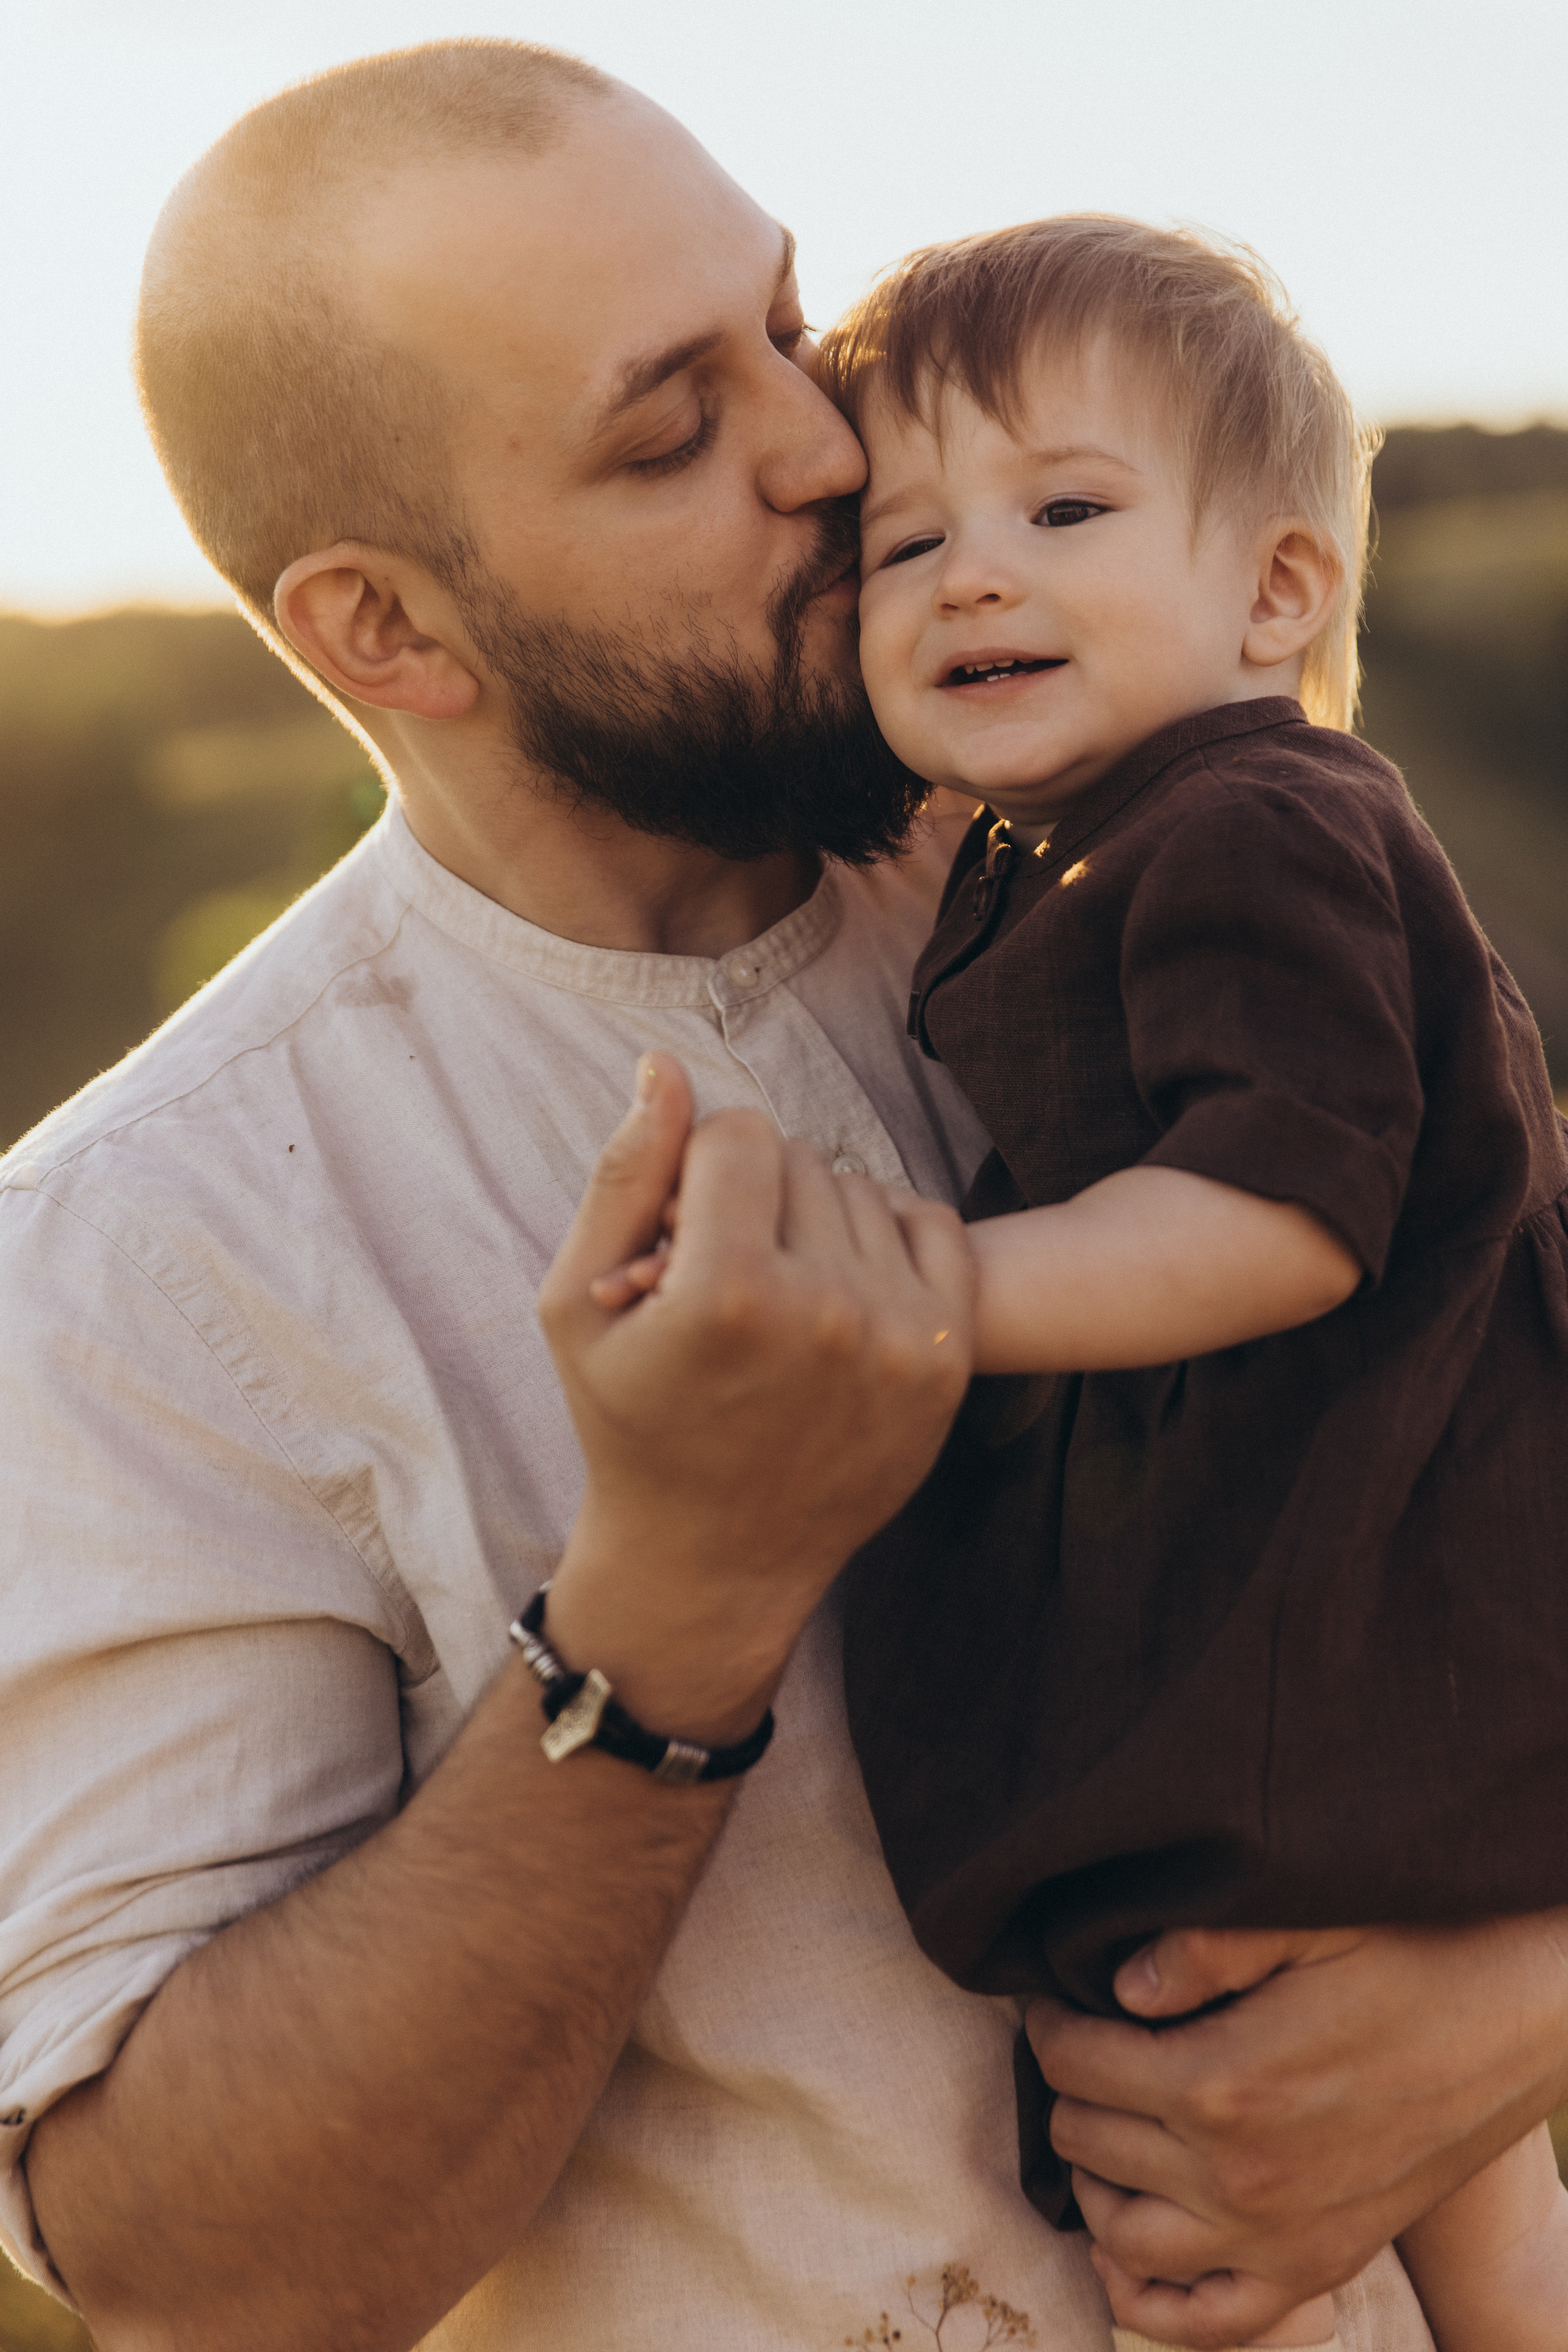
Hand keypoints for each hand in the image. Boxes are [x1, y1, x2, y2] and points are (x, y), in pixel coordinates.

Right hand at [538, 1054, 975, 1742]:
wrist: (713, 1555)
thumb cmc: (630, 1422)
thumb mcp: (579, 1304)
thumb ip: (625, 1176)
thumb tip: (663, 1066)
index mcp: (725, 1292)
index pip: (738, 1133)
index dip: (698, 1171)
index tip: (681, 1233)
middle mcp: (824, 1311)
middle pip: (801, 1159)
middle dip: (754, 1197)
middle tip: (725, 1271)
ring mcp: (896, 1338)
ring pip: (862, 1190)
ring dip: (817, 1221)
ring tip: (777, 1294)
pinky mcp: (944, 1361)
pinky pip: (932, 1224)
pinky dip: (888, 1239)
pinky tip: (841, 1290)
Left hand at [1026, 1913, 1567, 2346]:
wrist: (1508, 2023)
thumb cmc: (1406, 1958)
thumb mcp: (1303, 1923)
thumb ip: (1199, 1947)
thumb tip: (1115, 1983)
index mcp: (1218, 2081)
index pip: (1075, 2064)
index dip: (1049, 2024)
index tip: (1052, 2000)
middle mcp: (1234, 2176)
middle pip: (1087, 2141)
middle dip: (1067, 2090)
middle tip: (1079, 2052)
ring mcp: (1273, 2238)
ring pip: (1122, 2236)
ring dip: (1093, 2180)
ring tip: (1101, 2129)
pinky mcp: (1314, 2271)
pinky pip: (1206, 2320)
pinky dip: (1148, 2297)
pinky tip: (1126, 2250)